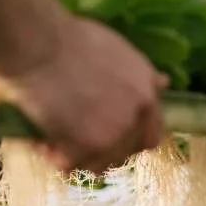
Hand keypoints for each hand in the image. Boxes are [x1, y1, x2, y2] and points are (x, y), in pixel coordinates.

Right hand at [0, 14, 167, 174]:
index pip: (150, 134)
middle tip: (78, 137)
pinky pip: (70, 165)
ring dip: (79, 156)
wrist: (41, 46)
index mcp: (147, 94)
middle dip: (104, 149)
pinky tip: (42, 141)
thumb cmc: (72, 40)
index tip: (107, 133)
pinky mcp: (86, 148)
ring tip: (55, 139)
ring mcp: (113, 135)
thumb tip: (164, 83)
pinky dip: (54, 156)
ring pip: (99, 164)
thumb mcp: (120, 50)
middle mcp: (136, 118)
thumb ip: (141, 74)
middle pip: (126, 153)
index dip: (129, 137)